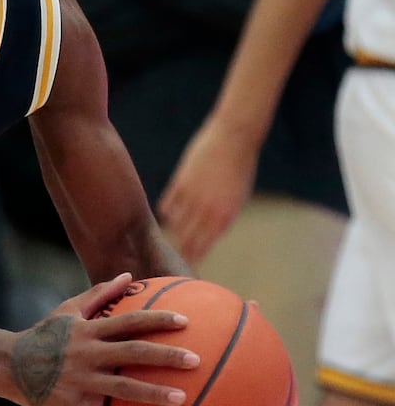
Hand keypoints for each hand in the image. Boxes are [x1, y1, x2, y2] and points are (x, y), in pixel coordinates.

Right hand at [9, 273, 198, 405]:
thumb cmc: (43, 335)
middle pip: (132, 353)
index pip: (129, 322)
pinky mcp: (71, 404)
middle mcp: (88, 354)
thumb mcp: (68, 310)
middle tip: (195, 361)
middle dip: (164, 356)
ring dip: (151, 394)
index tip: (185, 323)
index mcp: (90, 331)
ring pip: (121, 389)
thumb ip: (100, 294)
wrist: (7, 364)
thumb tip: (130, 275)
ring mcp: (80, 380)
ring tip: (181, 400)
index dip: (157, 321)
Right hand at [160, 118, 258, 262]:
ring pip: (174, 225)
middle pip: (185, 240)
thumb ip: (222, 217)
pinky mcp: (179, 183)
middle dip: (179, 250)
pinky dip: (168, 212)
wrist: (234, 138)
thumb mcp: (238, 198)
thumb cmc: (241, 168)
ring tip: (165, 239)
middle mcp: (206, 212)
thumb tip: (207, 233)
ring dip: (172, 232)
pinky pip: (167, 206)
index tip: (186, 267)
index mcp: (224, 218)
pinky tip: (168, 215)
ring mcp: (191, 198)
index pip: (202, 248)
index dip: (192, 259)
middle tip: (170, 259)